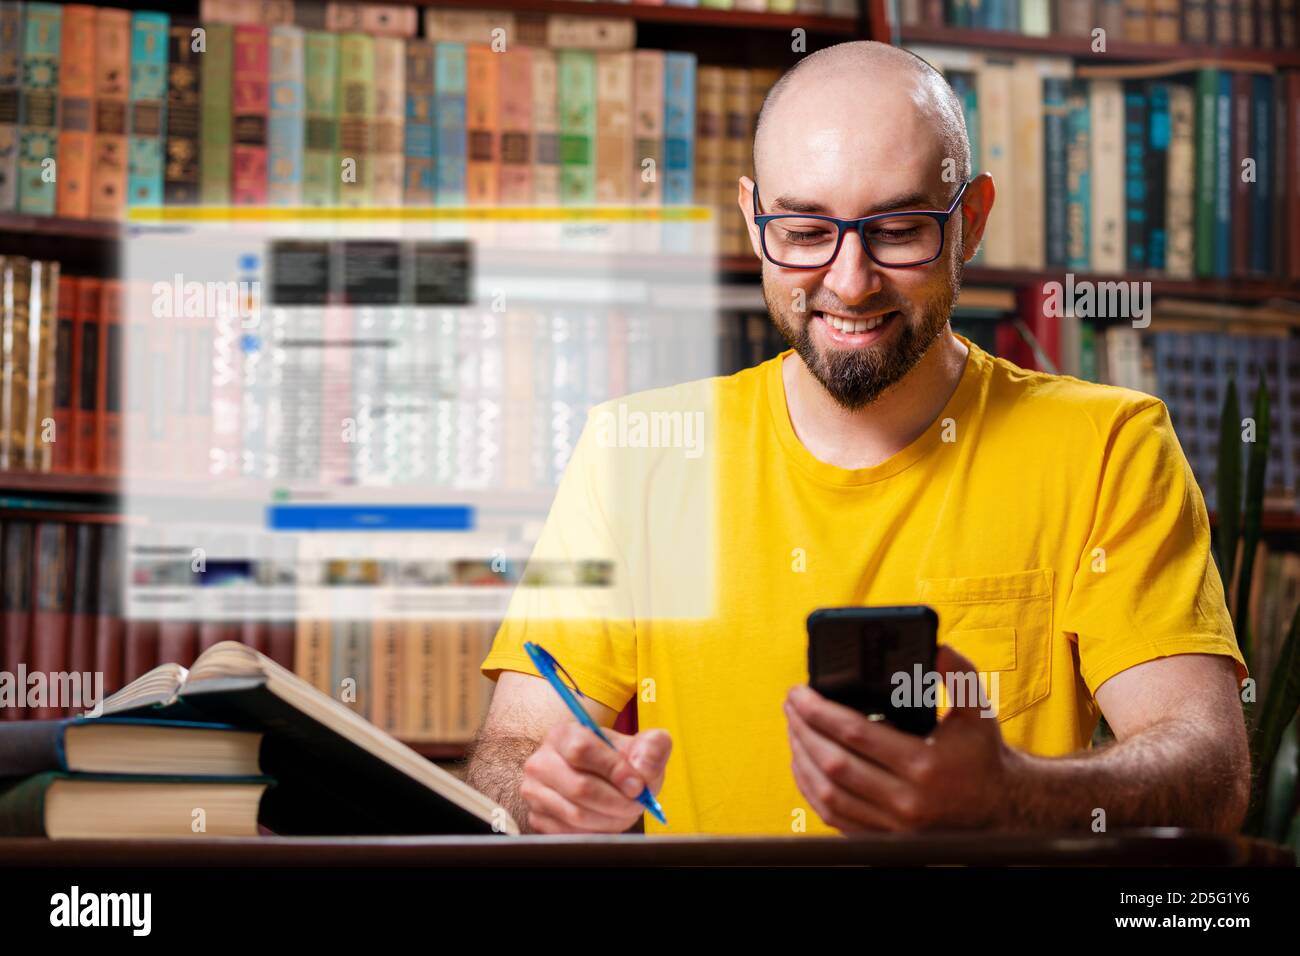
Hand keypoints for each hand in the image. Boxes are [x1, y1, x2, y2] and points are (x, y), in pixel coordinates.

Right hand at [520, 724, 670, 833]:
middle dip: (618, 802)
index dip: (614, 770)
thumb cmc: (619, 762)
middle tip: (638, 804)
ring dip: (611, 820)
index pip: (582, 750)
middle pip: (580, 788)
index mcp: (563, 735)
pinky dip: (596, 833)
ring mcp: (534, 792)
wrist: (601, 780)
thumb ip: (652, 748)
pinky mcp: (536, 818)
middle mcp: (541, 762)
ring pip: (576, 815)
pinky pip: (569, 834)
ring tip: (627, 813)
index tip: (638, 785)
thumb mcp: (640, 747)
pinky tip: (608, 822)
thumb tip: (643, 770)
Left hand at [785, 645, 1013, 831]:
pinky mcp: (883, 840)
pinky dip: (811, 789)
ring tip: (793, 729)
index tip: (800, 692)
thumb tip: (936, 649)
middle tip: (790, 705)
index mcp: (924, 766)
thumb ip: (959, 675)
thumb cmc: (982, 756)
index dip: (819, 711)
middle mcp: (906, 801)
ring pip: (827, 793)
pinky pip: (833, 816)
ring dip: (801, 758)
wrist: (1000, 809)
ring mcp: (892, 826)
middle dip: (802, 730)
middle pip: (833, 763)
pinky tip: (803, 764)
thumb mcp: (978, 711)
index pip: (854, 733)